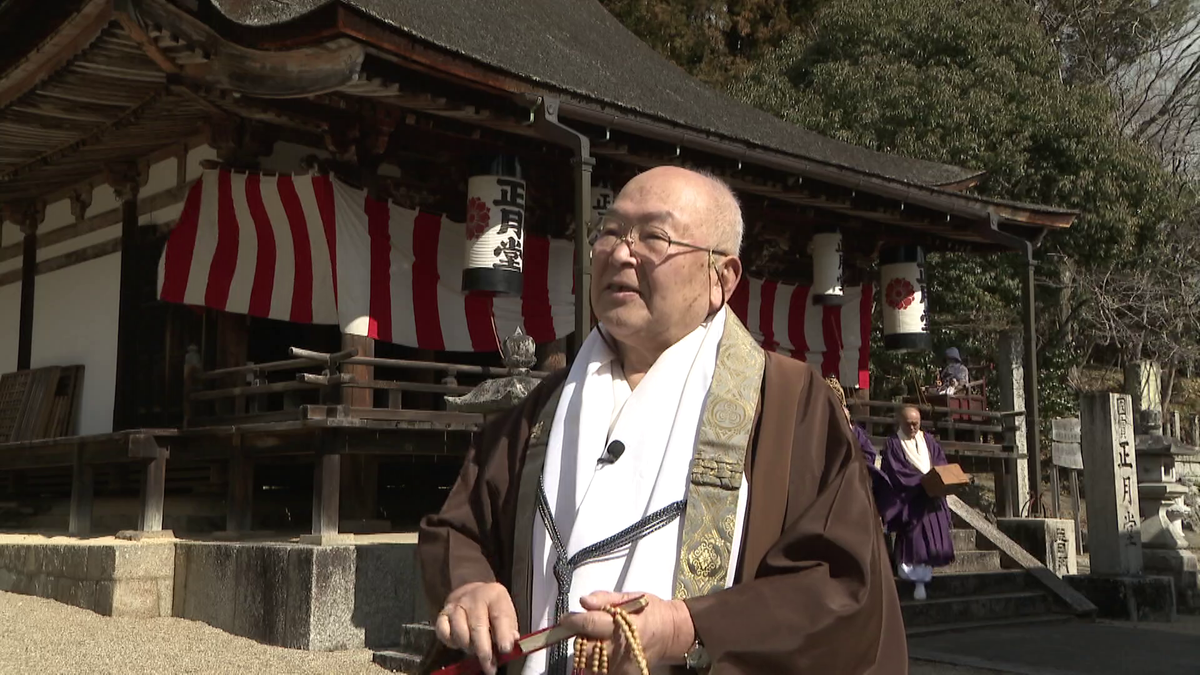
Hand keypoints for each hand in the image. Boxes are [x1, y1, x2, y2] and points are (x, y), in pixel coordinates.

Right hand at [434, 581, 518, 674]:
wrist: (472, 591)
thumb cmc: (491, 606)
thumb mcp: (506, 611)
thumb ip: (510, 628)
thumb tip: (511, 641)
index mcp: (494, 596)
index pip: (499, 616)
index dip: (503, 635)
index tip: (506, 650)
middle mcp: (473, 598)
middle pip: (477, 627)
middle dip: (484, 651)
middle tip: (490, 667)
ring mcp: (455, 606)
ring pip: (460, 633)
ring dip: (469, 648)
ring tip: (476, 652)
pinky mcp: (442, 615)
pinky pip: (444, 634)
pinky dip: (452, 643)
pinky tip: (461, 644)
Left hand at [559, 591, 694, 673]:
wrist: (671, 633)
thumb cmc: (651, 611)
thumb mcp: (631, 597)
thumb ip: (605, 599)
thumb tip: (583, 601)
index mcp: (624, 624)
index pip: (590, 624)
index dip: (573, 621)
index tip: (565, 619)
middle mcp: (622, 647)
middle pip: (586, 649)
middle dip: (580, 638)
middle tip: (585, 629)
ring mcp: (623, 665)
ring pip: (590, 664)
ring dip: (587, 653)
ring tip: (596, 641)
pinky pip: (600, 672)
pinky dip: (595, 664)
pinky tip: (603, 653)